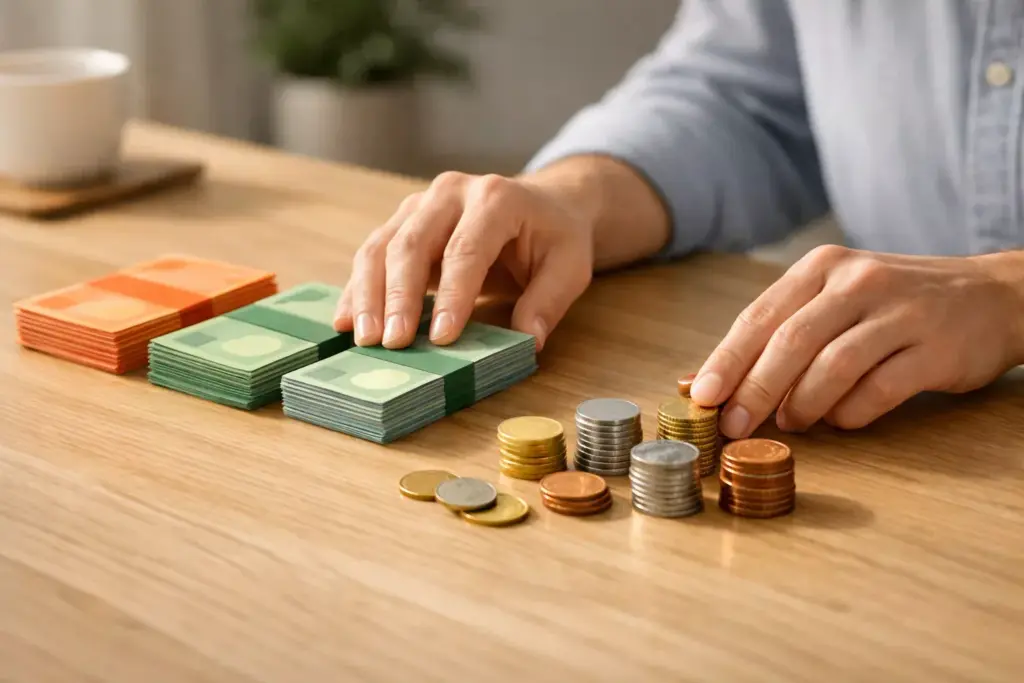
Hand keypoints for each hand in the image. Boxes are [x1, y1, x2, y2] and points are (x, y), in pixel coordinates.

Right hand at [333, 171, 594, 349]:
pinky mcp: (403, 223)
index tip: (441, 337)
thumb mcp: (569, 266)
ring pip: (381, 246)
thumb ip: (548, 302)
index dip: (452, 295)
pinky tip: (346, 321)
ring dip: (368, 295)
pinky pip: (373, 254)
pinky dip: (358, 289)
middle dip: (398, 297)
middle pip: (412, 243)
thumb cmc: (554, 237)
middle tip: (392, 343)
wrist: (541, 204)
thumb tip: (527, 340)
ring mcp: (420, 205)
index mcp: (495, 198)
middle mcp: (451, 193)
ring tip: (363, 338)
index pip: (466, 249)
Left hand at [690, 245, 1023, 436]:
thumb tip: (706, 382)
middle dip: (755, 390)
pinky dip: (851, 412)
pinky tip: (840, 420)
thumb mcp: (833, 301)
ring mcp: (900, 312)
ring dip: (803, 404)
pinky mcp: (935, 347)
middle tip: (733, 427)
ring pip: (833, 366)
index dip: (726, 361)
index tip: (701, 397)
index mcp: (822, 268)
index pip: (760, 317)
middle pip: (791, 342)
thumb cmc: (891, 306)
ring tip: (791, 424)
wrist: (992, 296)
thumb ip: (778, 334)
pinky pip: (879, 389)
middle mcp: (858, 281)